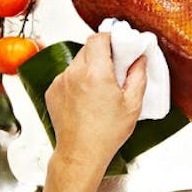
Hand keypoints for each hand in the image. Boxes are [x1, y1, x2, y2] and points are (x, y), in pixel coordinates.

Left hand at [36, 33, 146, 191]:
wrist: (80, 153)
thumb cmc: (106, 133)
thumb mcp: (133, 104)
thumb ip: (138, 75)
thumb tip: (139, 58)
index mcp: (95, 73)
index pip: (98, 38)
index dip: (110, 38)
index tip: (120, 46)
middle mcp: (74, 73)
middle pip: (88, 48)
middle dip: (103, 53)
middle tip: (115, 68)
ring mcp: (60, 82)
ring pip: (78, 62)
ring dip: (90, 67)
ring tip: (101, 88)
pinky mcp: (52, 91)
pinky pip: (68, 76)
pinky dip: (78, 80)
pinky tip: (88, 98)